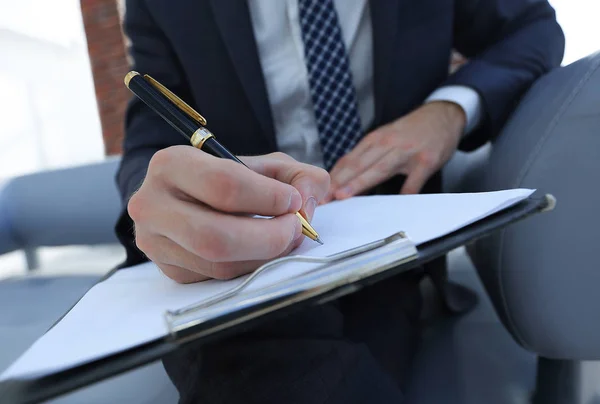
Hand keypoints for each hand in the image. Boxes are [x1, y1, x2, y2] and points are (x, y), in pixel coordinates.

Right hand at [128, 148, 329, 283]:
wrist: (187, 197)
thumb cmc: (229, 178)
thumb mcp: (264, 166)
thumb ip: (297, 175)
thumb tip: (305, 202)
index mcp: (172, 164)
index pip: (224, 185)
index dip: (268, 197)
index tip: (292, 200)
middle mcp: (152, 204)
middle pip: (215, 236)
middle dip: (268, 237)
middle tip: (295, 229)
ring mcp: (155, 243)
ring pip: (219, 264)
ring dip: (264, 256)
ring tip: (284, 238)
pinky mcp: (168, 271)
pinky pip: (217, 279)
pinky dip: (250, 268)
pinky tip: (261, 252)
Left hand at [324, 101, 465, 200]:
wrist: (443, 114)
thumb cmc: (411, 131)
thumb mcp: (386, 136)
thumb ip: (367, 154)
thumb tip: (342, 175)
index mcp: (375, 139)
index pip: (349, 159)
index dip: (332, 176)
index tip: (318, 190)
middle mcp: (388, 143)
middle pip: (359, 164)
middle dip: (338, 181)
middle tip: (324, 196)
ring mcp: (407, 152)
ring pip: (379, 169)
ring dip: (359, 182)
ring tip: (343, 195)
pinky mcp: (426, 160)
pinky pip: (413, 181)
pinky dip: (404, 192)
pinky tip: (393, 204)